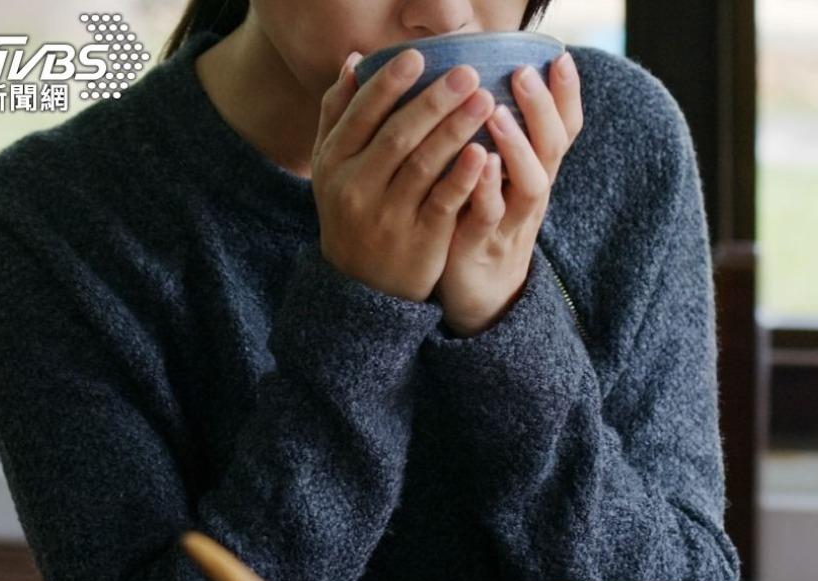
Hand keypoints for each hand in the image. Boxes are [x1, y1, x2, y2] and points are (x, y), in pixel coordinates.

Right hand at [311, 48, 496, 302]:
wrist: (361, 287)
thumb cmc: (353, 212)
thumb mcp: (332, 169)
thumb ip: (338, 116)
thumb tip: (353, 62)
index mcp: (334, 163)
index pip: (360, 115)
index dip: (388, 84)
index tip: (418, 56)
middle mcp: (355, 188)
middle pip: (397, 136)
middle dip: (433, 101)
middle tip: (467, 72)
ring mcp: (387, 217)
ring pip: (423, 166)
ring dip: (454, 130)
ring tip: (485, 100)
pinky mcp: (419, 241)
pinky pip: (443, 203)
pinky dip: (462, 177)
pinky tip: (482, 152)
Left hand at [433, 51, 583, 336]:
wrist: (480, 298)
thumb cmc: (483, 226)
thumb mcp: (500, 182)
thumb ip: (503, 142)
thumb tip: (491, 85)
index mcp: (535, 174)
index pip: (564, 131)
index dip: (567, 97)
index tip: (561, 57)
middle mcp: (531, 195)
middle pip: (552, 149)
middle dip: (542, 109)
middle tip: (525, 72)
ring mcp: (512, 221)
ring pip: (529, 183)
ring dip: (516, 147)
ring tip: (498, 114)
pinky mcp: (484, 246)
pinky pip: (489, 216)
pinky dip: (484, 190)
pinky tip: (475, 165)